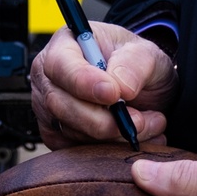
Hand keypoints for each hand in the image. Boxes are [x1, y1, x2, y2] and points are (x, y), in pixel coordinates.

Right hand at [29, 23, 175, 147]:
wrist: (143, 89)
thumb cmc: (136, 64)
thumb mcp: (146, 53)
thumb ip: (135, 64)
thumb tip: (121, 87)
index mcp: (65, 45)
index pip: (60, 65)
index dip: (83, 82)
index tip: (113, 94)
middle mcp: (49, 77)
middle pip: (59, 104)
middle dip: (102, 118)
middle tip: (139, 119)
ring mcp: (49, 109)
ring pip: (70, 131)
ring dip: (113, 135)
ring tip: (147, 124)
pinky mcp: (58, 136)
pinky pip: (76, 150)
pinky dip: (108, 148)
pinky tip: (134, 136)